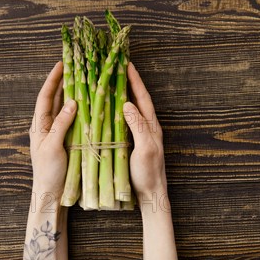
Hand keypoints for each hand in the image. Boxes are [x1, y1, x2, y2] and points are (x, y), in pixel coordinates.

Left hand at [30, 61, 76, 196]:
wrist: (51, 193)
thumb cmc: (48, 172)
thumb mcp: (53, 146)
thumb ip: (62, 124)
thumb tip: (72, 102)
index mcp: (40, 125)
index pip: (45, 97)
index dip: (53, 80)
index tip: (61, 64)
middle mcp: (49, 126)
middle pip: (55, 99)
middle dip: (63, 82)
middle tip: (75, 67)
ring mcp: (58, 134)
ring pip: (65, 109)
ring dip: (72, 94)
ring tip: (83, 79)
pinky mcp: (68, 141)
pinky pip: (74, 121)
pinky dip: (80, 110)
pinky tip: (89, 104)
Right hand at [124, 63, 166, 199]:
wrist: (151, 195)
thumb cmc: (148, 174)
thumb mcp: (145, 148)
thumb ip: (138, 125)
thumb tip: (127, 103)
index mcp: (151, 127)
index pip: (143, 98)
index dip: (135, 81)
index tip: (126, 64)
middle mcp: (148, 129)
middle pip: (138, 100)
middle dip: (129, 83)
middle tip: (117, 68)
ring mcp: (141, 137)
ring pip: (131, 111)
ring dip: (123, 96)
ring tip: (111, 83)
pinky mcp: (133, 146)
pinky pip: (125, 123)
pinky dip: (117, 112)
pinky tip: (108, 111)